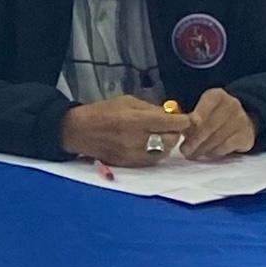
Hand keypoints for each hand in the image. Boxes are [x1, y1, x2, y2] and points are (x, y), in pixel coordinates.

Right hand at [63, 96, 187, 166]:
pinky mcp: (130, 165)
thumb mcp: (127, 101)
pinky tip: (148, 144)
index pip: (171, 123)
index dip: (183, 121)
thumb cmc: (103, 111)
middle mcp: (137, 139)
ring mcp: (134, 154)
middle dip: (174, 132)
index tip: (186, 119)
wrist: (80, 131)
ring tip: (157, 135)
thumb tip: (170, 114)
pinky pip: (153, 160)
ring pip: (164, 152)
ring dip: (166, 143)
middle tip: (170, 127)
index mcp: (136, 120)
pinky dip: (155, 152)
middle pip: (171, 140)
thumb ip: (151, 108)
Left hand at [181, 87, 256, 161]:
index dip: (193, 122)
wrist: (241, 120)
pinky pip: (226, 146)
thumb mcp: (202, 110)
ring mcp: (241, 120)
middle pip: (210, 125)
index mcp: (217, 96)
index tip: (184, 132)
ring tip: (193, 154)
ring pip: (217, 138)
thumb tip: (176, 130)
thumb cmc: (213, 115)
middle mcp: (231, 105)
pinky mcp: (246, 135)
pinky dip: (214, 152)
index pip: (204, 108)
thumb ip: (190, 118)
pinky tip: (207, 154)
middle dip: (195, 140)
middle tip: (185, 150)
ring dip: (202, 149)